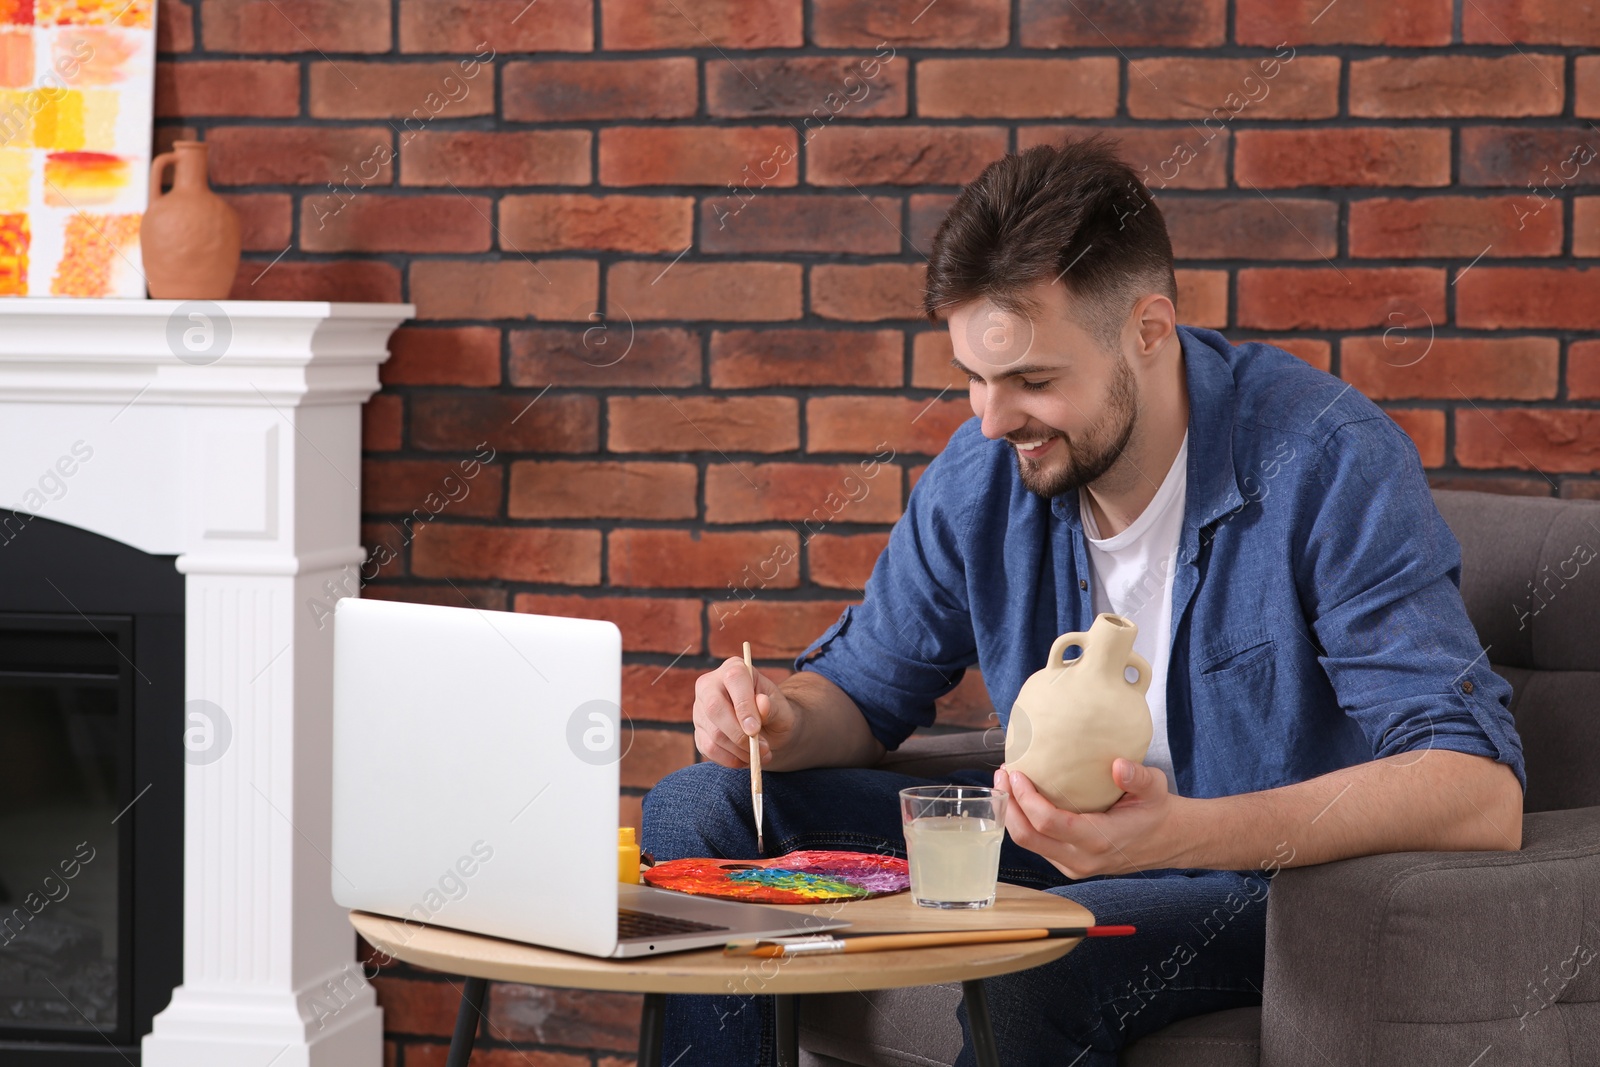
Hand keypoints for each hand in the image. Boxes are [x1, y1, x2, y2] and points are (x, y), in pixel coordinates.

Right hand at [692, 657, 798, 768]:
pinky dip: (730, 759)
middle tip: (762, 749)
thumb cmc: (775, 713)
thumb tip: (762, 703)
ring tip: (761, 755)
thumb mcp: (782, 709)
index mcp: (734, 668)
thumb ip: (773, 707)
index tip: (755, 730)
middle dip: (739, 735)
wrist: (768, 728)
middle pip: (715, 708)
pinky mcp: (698, 730)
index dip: (743, 706)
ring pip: (713, 733)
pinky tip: (745, 759)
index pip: (734, 680)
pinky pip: (708, 749)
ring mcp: (700, 708)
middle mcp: (711, 684)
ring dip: (739, 751)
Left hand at [994, 759, 1195, 878]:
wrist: (1167, 839)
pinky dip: (1024, 822)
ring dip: (1012, 813)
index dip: (1026, 799)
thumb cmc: (1156, 809)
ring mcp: (1073, 865)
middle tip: (1002, 774)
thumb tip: (1118, 765)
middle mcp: (1082, 859)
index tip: (1016, 773)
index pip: (1049, 823)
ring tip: (1006, 782)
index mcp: (1099, 840)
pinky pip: (1038, 845)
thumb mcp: (1155, 787)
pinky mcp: (1068, 863)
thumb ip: (1138, 777)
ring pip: (1029, 844)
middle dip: (1008, 805)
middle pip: (1028, 837)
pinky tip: (1021, 798)